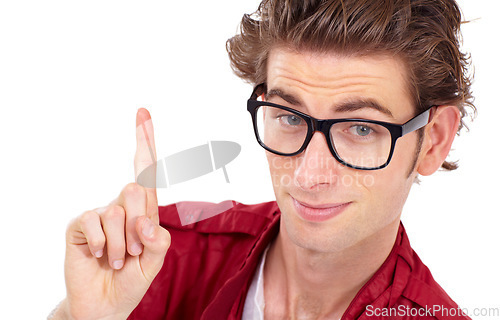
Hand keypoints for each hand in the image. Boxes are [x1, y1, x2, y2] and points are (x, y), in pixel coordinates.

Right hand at [56, 108, 170, 319]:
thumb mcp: (155, 262)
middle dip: (138, 226)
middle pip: (135, 189)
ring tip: (116, 260)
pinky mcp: (81, 224)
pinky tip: (97, 256)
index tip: (142, 114)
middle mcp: (124, 206)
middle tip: (132, 252)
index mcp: (145, 211)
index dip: (146, 142)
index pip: (147, 171)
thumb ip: (158, 241)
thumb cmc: (132, 279)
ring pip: (118, 210)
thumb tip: (146, 222)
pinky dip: (101, 244)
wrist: (105, 304)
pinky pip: (94, 221)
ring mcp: (101, 214)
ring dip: (120, 244)